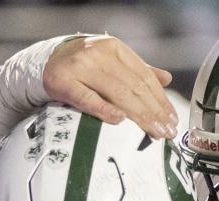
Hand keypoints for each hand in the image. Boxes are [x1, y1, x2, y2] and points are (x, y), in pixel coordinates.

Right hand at [44, 35, 178, 138]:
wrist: (46, 62)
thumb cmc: (84, 67)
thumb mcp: (112, 62)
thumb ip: (138, 70)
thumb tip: (166, 79)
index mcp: (115, 48)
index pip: (145, 77)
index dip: (161, 100)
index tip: (172, 119)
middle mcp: (99, 54)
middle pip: (135, 87)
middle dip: (154, 112)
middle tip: (166, 131)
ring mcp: (81, 66)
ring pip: (117, 93)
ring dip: (139, 116)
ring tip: (153, 132)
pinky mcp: (63, 82)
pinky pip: (88, 99)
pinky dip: (105, 109)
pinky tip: (120, 120)